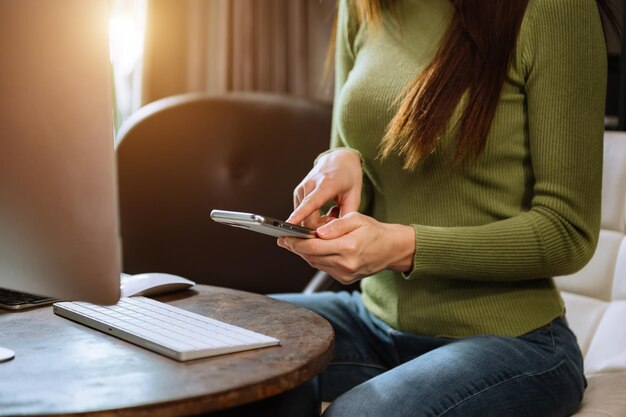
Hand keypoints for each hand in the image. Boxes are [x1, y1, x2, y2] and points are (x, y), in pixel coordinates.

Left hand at [278, 212, 414, 284]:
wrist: (391, 249)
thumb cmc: (374, 231)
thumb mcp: (357, 219)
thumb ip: (337, 225)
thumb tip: (318, 231)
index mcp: (349, 247)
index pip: (314, 246)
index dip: (296, 242)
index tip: (284, 237)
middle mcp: (346, 264)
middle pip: (312, 257)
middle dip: (296, 248)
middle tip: (284, 240)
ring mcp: (345, 274)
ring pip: (316, 263)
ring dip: (304, 254)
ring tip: (295, 244)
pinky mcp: (345, 279)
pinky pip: (324, 268)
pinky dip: (316, 259)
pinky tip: (312, 250)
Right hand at [288, 149, 362, 228]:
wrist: (339, 160)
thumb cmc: (349, 177)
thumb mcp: (354, 196)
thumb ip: (347, 216)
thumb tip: (338, 235)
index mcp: (326, 184)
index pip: (310, 202)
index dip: (299, 214)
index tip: (289, 224)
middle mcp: (309, 185)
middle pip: (307, 217)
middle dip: (319, 229)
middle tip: (335, 226)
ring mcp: (301, 189)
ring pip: (303, 218)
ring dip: (316, 224)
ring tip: (331, 216)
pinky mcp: (297, 193)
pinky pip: (302, 213)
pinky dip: (311, 218)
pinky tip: (323, 213)